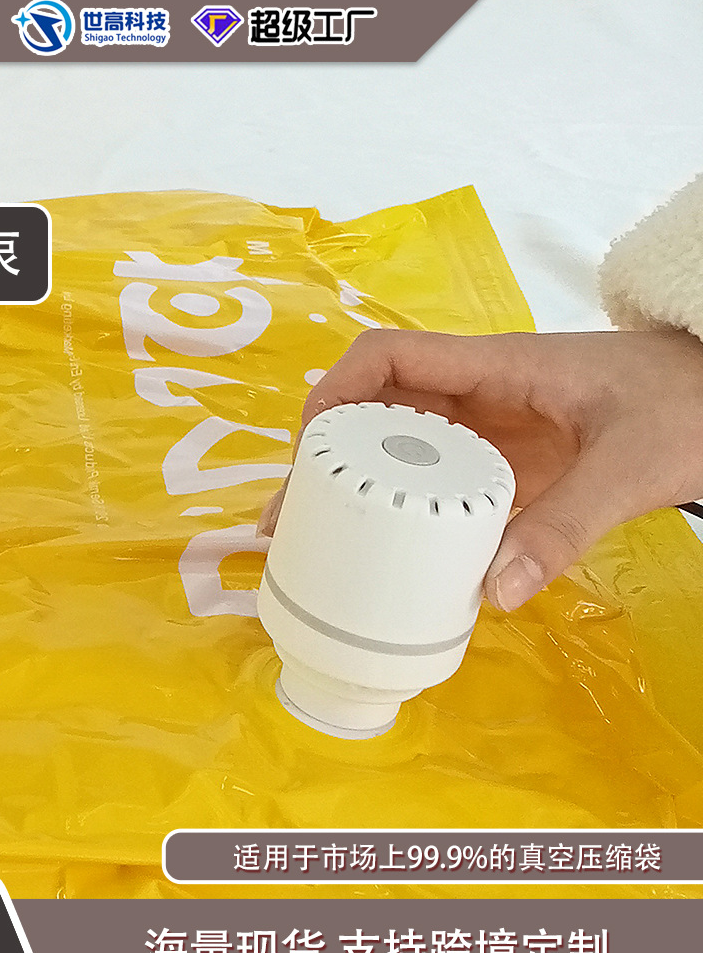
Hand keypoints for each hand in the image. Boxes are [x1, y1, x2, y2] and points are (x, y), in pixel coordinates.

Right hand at [258, 327, 702, 611]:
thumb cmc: (686, 404)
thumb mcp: (630, 466)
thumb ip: (566, 525)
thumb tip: (490, 596)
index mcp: (494, 368)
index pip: (389, 356)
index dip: (337, 391)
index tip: (309, 448)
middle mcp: (476, 395)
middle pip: (374, 411)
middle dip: (324, 459)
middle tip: (288, 520)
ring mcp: (487, 431)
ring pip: (396, 449)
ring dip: (351, 488)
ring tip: (310, 543)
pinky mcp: (503, 466)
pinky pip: (435, 483)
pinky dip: (400, 511)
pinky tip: (382, 553)